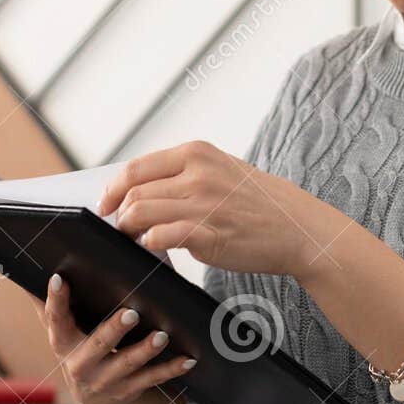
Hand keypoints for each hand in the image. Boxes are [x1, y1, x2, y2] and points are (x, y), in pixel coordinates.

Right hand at [33, 273, 196, 403]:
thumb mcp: (64, 329)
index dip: (55, 300)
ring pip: (127, 365)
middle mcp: (80, 365)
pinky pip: (151, 380)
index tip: (59, 279)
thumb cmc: (80, 347)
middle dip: (113, 330)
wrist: (95, 395)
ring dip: (145, 351)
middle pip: (97, 345)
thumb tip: (37, 265)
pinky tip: (188, 359)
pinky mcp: (127, 391)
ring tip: (161, 336)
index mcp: (62, 343)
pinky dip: (171, 369)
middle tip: (131, 313)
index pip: (55, 319)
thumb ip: (52, 304)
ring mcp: (104, 381)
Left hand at [95, 140, 324, 276]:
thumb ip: (183, 173)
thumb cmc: (258, 203)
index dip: (113, 189)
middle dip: (118, 214)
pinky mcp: (208, 234)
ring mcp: (203, 204)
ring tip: (136, 239)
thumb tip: (138, 189)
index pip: (136, 168)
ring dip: (130, 230)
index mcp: (197, 153)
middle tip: (120, 228)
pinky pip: (160, 237)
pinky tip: (155, 249)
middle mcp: (197, 174)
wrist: (297, 228)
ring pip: (139, 214)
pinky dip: (149, 245)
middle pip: (133, 193)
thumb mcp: (221, 170)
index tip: (106, 204)